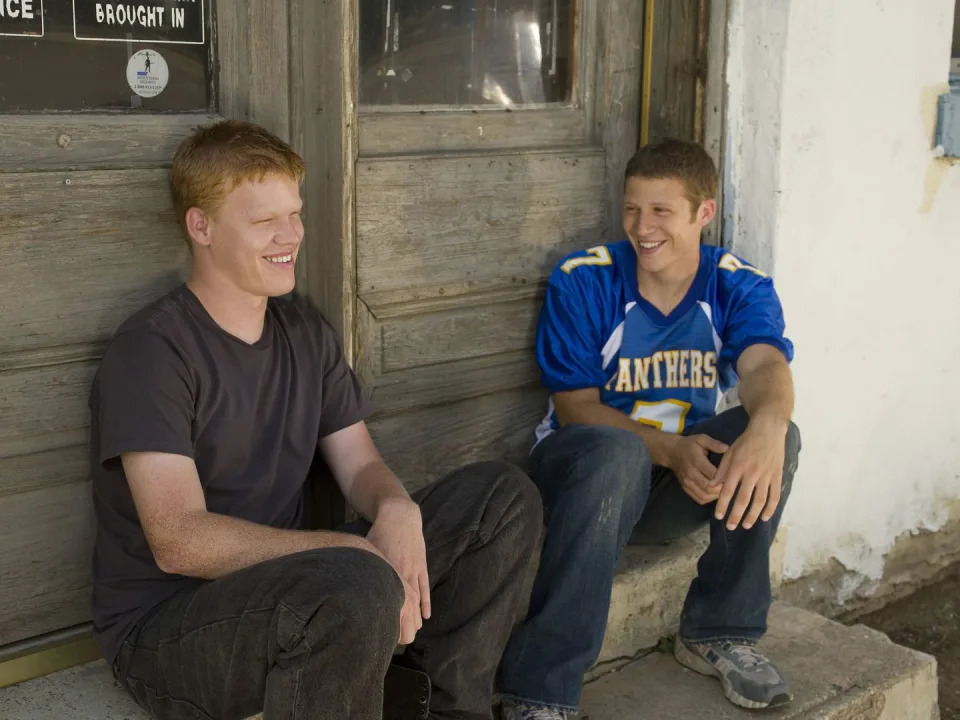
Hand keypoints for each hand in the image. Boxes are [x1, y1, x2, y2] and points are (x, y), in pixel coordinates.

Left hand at [366, 498, 429, 644]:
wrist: (400, 516)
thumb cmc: (378, 533)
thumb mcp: (365, 551)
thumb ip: (360, 569)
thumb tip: (344, 586)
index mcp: (389, 573)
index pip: (391, 604)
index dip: (388, 621)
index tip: (382, 634)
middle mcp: (403, 575)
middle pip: (405, 607)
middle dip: (401, 626)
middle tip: (394, 640)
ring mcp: (415, 571)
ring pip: (416, 601)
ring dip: (414, 618)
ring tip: (410, 634)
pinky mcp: (422, 566)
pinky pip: (425, 589)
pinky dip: (425, 603)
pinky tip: (425, 617)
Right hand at [667, 434, 728, 504]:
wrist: (672, 452)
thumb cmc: (690, 445)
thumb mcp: (701, 439)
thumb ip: (714, 444)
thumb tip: (727, 448)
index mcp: (696, 461)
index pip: (712, 474)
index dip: (724, 477)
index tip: (733, 475)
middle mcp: (691, 474)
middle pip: (709, 488)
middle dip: (722, 488)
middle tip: (731, 484)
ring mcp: (687, 483)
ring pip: (704, 496)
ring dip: (716, 495)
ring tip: (723, 489)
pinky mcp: (686, 489)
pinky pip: (699, 499)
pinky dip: (709, 498)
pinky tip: (714, 492)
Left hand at [712, 417, 787, 530]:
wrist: (768, 430)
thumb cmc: (746, 441)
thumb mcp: (730, 452)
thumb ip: (722, 470)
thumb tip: (712, 486)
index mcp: (738, 467)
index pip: (728, 491)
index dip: (722, 505)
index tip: (718, 516)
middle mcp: (752, 473)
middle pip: (743, 500)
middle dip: (736, 515)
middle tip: (731, 526)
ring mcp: (766, 475)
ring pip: (760, 501)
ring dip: (752, 515)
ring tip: (746, 525)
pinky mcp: (777, 476)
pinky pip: (774, 496)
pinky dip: (770, 508)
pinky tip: (764, 517)